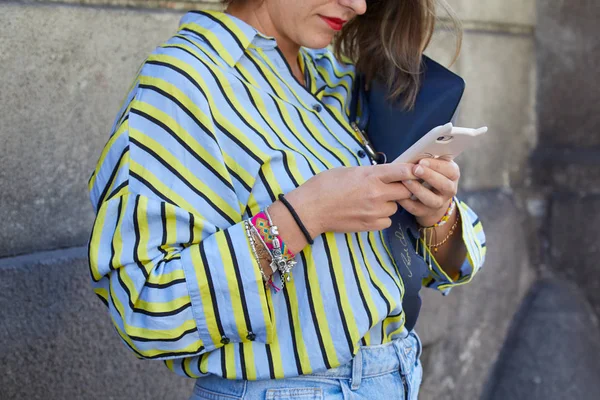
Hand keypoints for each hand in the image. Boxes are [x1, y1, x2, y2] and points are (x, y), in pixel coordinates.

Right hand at [285, 163, 417, 236]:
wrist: (310, 209)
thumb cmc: (324, 186)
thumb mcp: (348, 171)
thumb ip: (370, 173)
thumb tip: (384, 175)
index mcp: (371, 175)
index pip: (403, 171)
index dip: (412, 171)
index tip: (415, 171)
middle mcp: (377, 193)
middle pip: (406, 191)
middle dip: (402, 188)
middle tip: (391, 187)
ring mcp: (375, 211)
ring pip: (395, 207)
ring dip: (389, 204)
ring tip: (372, 201)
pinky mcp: (370, 225)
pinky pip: (387, 221)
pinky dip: (382, 217)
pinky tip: (369, 213)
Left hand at [399, 158, 459, 226]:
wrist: (432, 197)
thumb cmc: (430, 173)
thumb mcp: (434, 164)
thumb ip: (429, 158)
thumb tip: (416, 152)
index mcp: (452, 175)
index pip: (450, 170)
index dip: (436, 165)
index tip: (422, 160)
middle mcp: (449, 190)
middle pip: (444, 185)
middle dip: (429, 176)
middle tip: (415, 169)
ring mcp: (439, 203)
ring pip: (431, 199)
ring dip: (418, 189)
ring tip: (406, 181)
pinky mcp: (426, 212)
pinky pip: (416, 208)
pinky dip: (407, 202)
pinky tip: (399, 195)